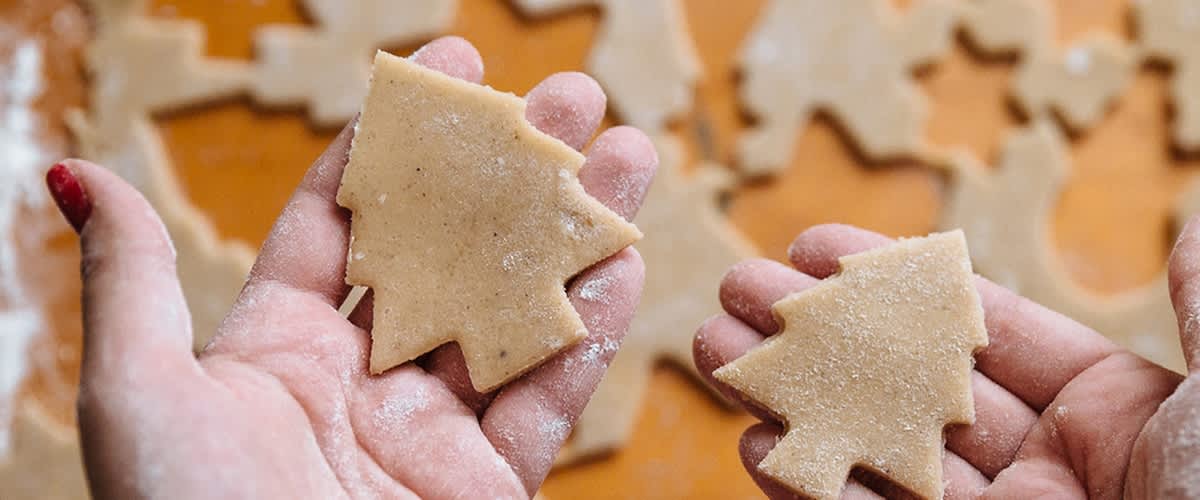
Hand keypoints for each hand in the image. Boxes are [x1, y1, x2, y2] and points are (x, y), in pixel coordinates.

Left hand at [47, 37, 657, 498]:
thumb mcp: (137, 391)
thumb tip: (78, 173)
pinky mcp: (489, 486)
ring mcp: (434, 432)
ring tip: (625, 152)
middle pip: (453, 251)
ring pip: (518, 311)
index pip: (348, 219)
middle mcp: (365, 381)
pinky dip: (590, 329)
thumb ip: (134, 278)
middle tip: (567, 95)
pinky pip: (549, 397)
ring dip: (575, 231)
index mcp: (280, 348)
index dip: (398, 140)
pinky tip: (624, 257)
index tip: (449, 66)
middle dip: (513, 169)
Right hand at [694, 223, 1199, 498]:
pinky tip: (755, 439)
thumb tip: (1191, 230)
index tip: (816, 243)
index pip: (982, 333)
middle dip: (819, 331)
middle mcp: (1047, 471)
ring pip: (875, 451)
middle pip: (909, 385)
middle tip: (741, 288)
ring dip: (791, 398)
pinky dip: (810, 485)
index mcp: (1114, 418)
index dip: (897, 284)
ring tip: (715, 347)